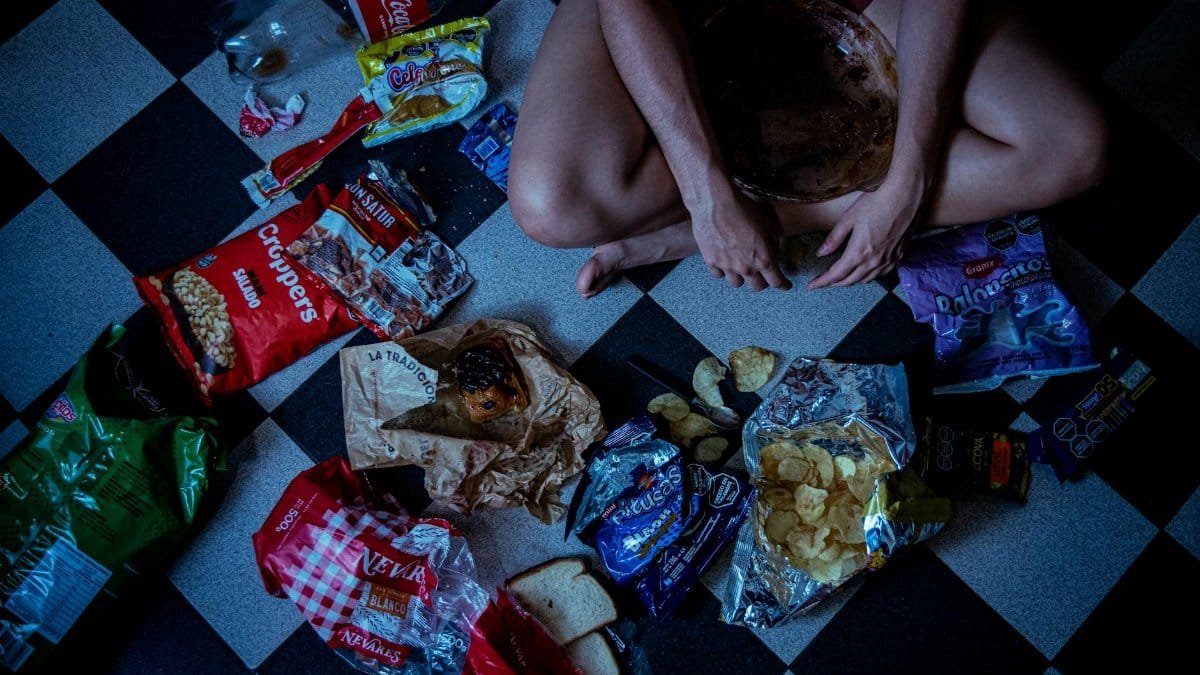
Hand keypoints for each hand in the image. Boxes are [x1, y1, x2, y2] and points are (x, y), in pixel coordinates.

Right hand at [691, 187, 791, 291]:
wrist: (714, 202)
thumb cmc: (743, 208)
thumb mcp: (766, 223)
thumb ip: (772, 241)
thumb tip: (773, 250)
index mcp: (763, 259)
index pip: (776, 281)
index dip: (783, 285)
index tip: (785, 285)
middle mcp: (745, 267)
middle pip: (757, 287)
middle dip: (763, 283)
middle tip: (763, 275)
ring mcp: (727, 266)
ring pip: (736, 284)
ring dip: (742, 278)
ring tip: (741, 269)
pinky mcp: (711, 261)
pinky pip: (719, 274)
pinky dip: (723, 271)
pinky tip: (724, 262)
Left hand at [808, 175, 927, 288]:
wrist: (906, 196)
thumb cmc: (877, 203)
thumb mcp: (849, 218)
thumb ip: (834, 238)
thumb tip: (821, 253)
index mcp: (858, 253)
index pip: (835, 275)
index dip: (822, 282)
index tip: (812, 285)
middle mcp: (873, 262)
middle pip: (850, 281)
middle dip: (834, 283)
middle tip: (824, 281)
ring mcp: (888, 261)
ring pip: (866, 280)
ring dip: (851, 281)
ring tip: (841, 278)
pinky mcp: (899, 256)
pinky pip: (881, 274)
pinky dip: (869, 276)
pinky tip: (865, 272)